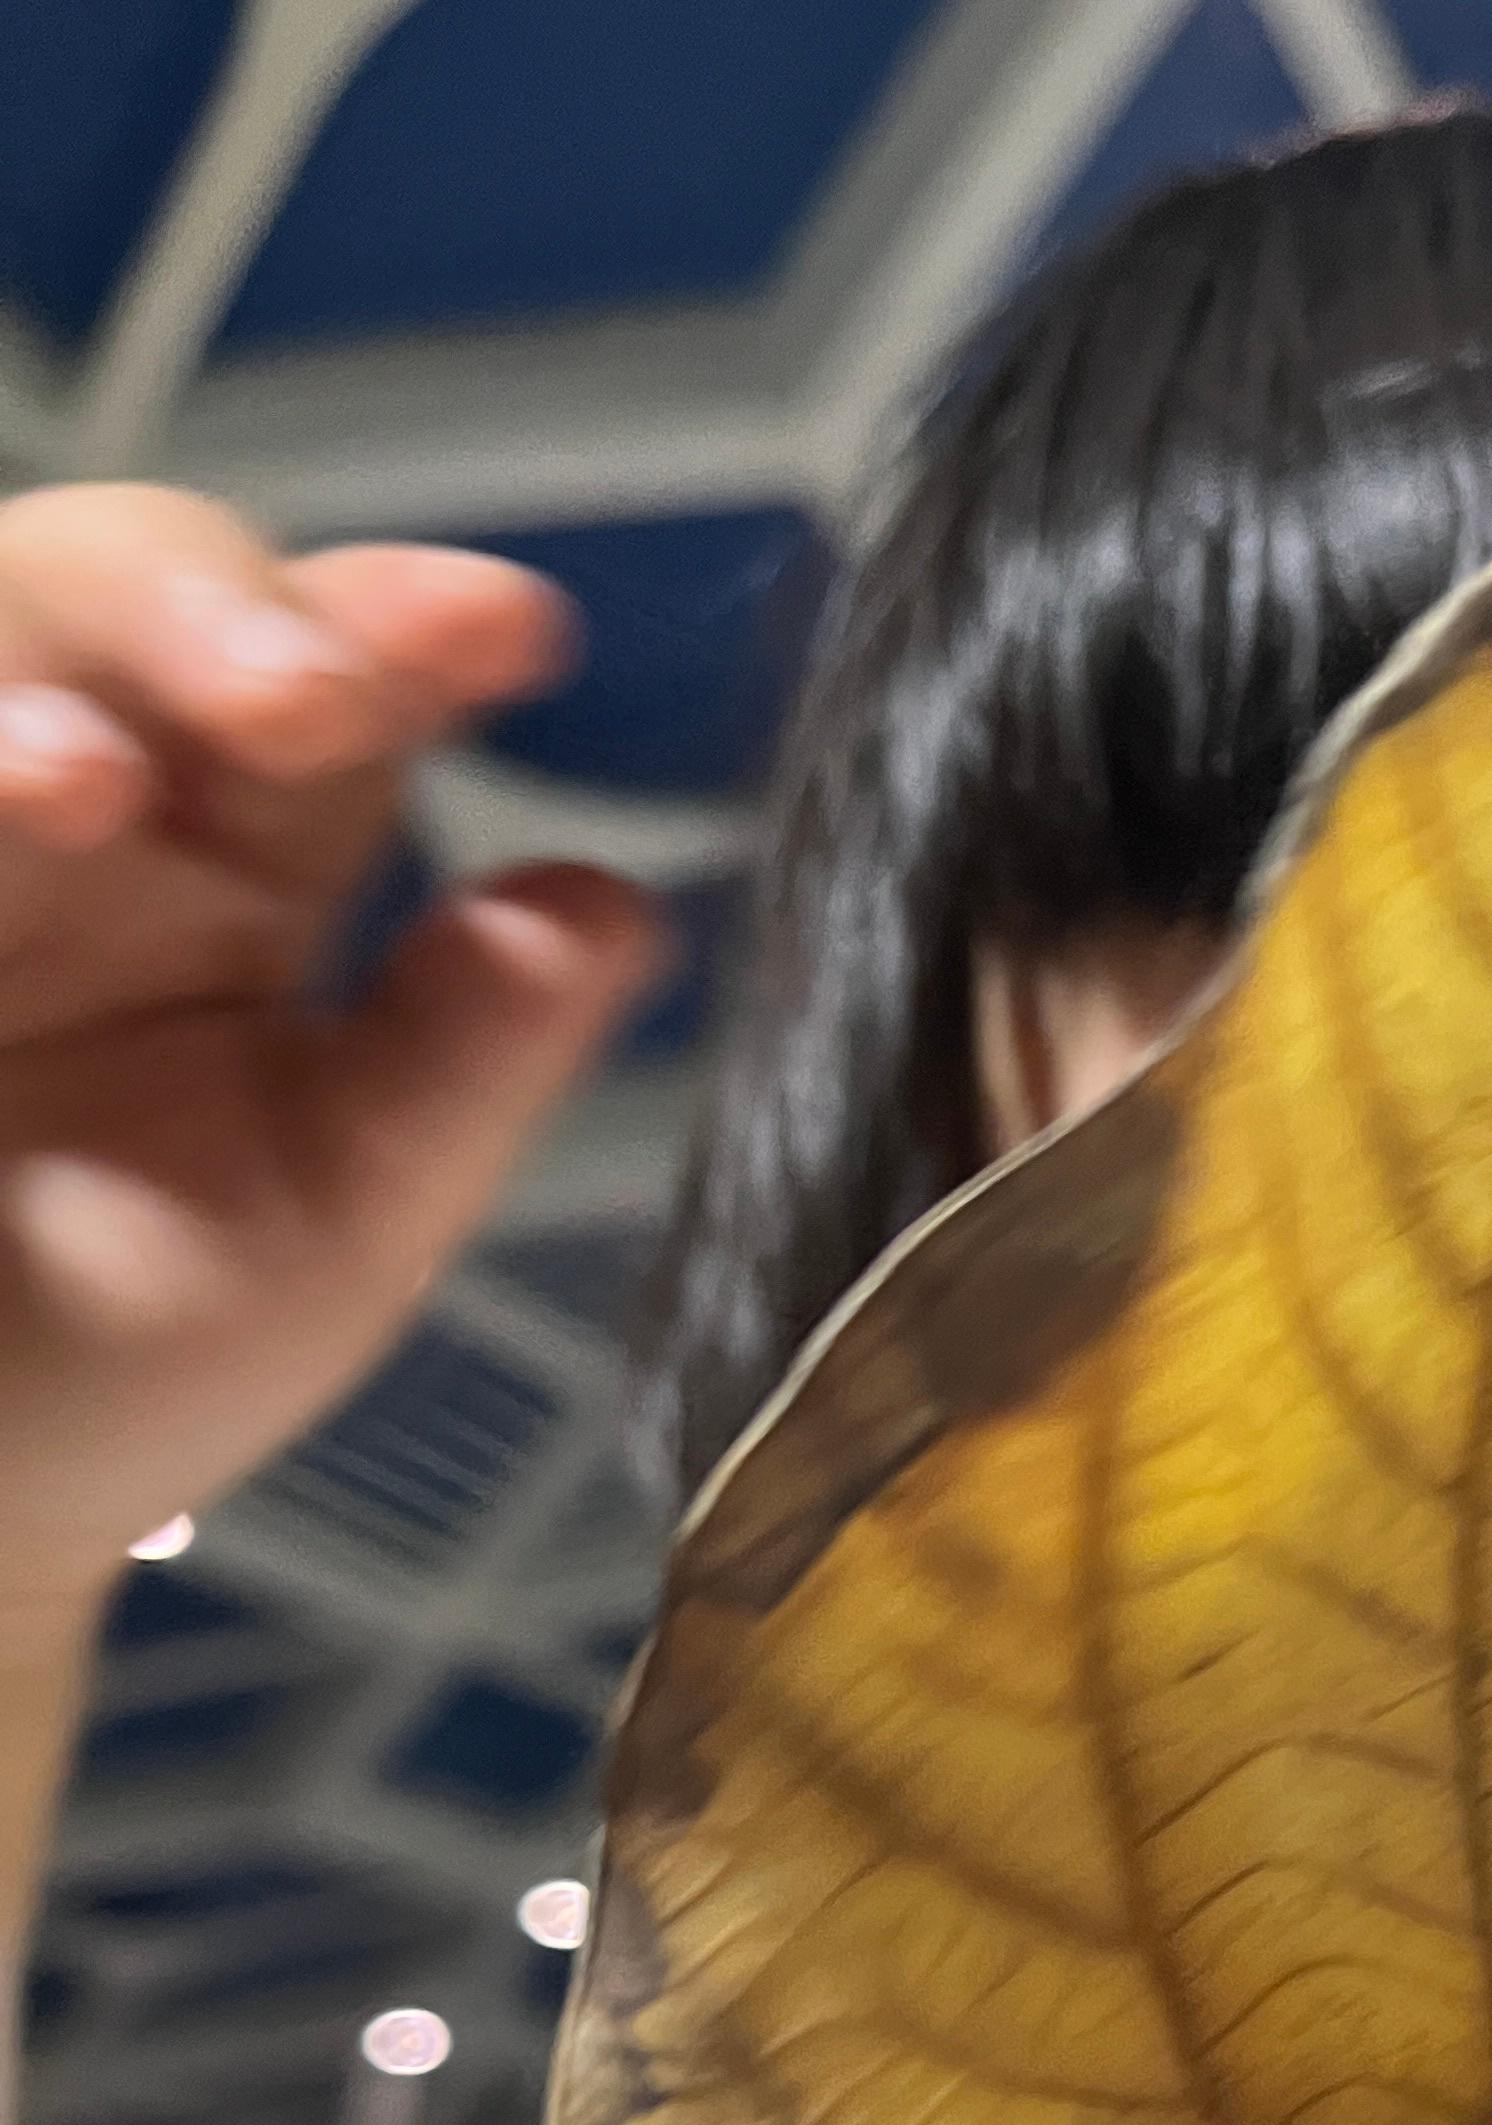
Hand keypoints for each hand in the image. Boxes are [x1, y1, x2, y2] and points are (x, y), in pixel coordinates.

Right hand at [0, 484, 658, 1627]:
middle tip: (311, 704)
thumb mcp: (335, 1223)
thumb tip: (623, 906)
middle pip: (137, 592)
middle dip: (223, 613)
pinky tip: (26, 801)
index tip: (513, 635)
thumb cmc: (129, 1355)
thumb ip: (467, 1063)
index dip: (412, 631)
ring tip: (94, 785)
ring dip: (45, 673)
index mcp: (235, 864)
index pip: (332, 687)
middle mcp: (76, 804)